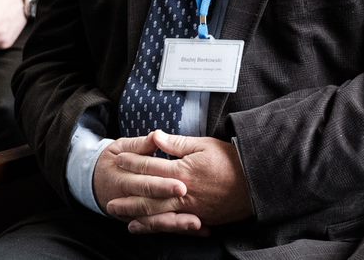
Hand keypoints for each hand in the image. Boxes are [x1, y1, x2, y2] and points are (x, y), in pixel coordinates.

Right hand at [93, 135, 190, 224]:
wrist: (93, 181)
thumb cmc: (112, 161)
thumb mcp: (121, 147)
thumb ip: (140, 144)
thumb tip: (156, 136)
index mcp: (123, 178)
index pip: (145, 182)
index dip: (163, 184)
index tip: (182, 184)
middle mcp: (128, 200)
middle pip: (152, 204)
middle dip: (173, 206)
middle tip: (194, 206)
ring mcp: (134, 214)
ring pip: (157, 222)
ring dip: (177, 224)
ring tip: (198, 223)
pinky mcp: (141, 221)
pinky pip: (162, 229)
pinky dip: (179, 230)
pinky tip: (200, 229)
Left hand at [105, 131, 251, 233]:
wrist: (255, 182)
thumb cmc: (230, 160)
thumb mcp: (202, 145)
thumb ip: (176, 144)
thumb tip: (154, 136)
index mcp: (183, 171)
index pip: (150, 166)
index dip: (132, 162)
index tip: (118, 159)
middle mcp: (183, 193)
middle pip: (148, 195)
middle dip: (127, 196)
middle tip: (108, 197)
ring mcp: (190, 209)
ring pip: (157, 213)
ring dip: (135, 214)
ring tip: (119, 214)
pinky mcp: (199, 218)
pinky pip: (171, 225)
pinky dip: (155, 226)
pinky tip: (142, 226)